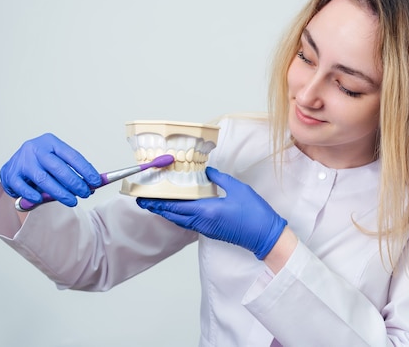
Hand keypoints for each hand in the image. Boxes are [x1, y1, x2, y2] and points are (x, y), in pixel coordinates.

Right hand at [0, 133, 100, 206]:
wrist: (13, 165)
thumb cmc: (40, 164)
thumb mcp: (57, 160)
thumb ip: (72, 170)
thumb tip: (93, 183)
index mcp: (50, 142)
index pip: (72, 155)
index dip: (86, 170)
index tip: (97, 181)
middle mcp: (35, 149)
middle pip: (58, 168)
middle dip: (75, 183)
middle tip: (85, 193)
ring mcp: (22, 161)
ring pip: (43, 179)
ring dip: (60, 193)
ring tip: (72, 201)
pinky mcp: (10, 174)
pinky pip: (23, 188)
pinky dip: (33, 196)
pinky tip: (40, 200)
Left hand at [137, 167, 286, 259]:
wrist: (265, 236)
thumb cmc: (254, 213)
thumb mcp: (237, 189)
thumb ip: (219, 179)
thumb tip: (207, 172)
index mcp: (206, 210)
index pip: (175, 206)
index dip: (158, 202)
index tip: (145, 197)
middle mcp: (202, 221)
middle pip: (173, 215)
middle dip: (157, 207)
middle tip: (143, 200)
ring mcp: (206, 228)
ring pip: (180, 220)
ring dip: (166, 212)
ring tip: (156, 203)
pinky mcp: (211, 230)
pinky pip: (188, 223)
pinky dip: (178, 215)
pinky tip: (178, 209)